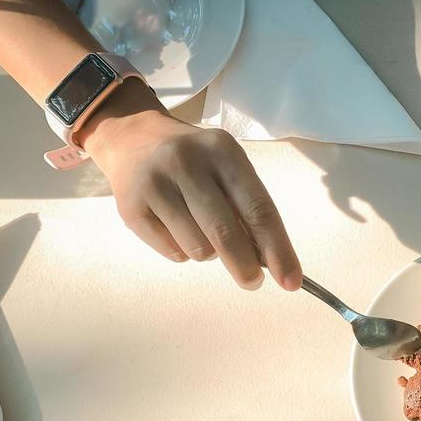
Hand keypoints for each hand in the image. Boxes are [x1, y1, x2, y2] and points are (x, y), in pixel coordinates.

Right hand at [80, 80, 301, 290]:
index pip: (258, 208)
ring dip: (209, 254)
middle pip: (226, 233)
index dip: (278, 249)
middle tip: (253, 282)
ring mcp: (155, 184)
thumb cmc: (195, 162)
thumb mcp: (227, 168)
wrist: (133, 139)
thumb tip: (270, 260)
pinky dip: (183, 252)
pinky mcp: (130, 207)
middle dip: (245, 267)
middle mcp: (187, 163)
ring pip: (198, 248)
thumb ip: (248, 207)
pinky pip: (172, 252)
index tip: (291, 281)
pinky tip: (176, 229)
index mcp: (223, 152)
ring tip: (201, 231)